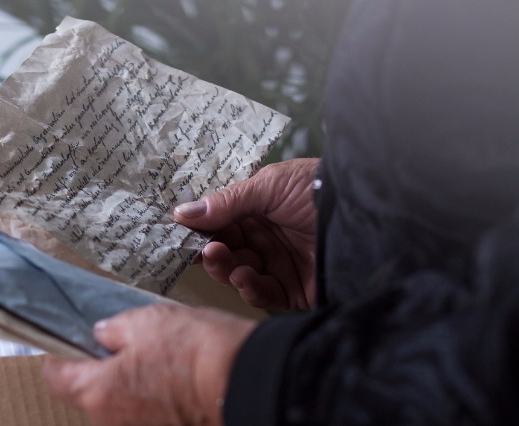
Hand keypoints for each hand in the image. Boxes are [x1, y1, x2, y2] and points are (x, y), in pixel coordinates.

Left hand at [43, 304, 255, 425]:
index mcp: (97, 392)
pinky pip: (148, 412)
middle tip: (121, 341)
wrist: (248, 380)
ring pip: (121, 403)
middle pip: (89, 392)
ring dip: (130, 382)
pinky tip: (174, 374)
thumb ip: (113, 329)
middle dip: (101, 367)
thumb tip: (103, 335)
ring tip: (156, 356)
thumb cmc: (193, 350)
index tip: (72, 338)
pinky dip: (153, 395)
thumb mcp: (145, 321)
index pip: (57, 377)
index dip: (61, 353)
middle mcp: (112, 420)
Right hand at [173, 158, 319, 309]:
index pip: (220, 225)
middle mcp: (267, 239)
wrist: (366, 216)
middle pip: (225, 252)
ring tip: (220, 257)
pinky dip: (248, 288)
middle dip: (210, 251)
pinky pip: (262, 294)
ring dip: (224, 268)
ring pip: (237, 274)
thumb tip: (180, 213)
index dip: (200, 230)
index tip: (179, 233)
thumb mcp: (269, 186)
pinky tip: (244, 277)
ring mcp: (279, 266)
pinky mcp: (293, 291)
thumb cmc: (317, 191)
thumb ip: (226, 202)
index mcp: (259, 212)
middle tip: (202, 248)